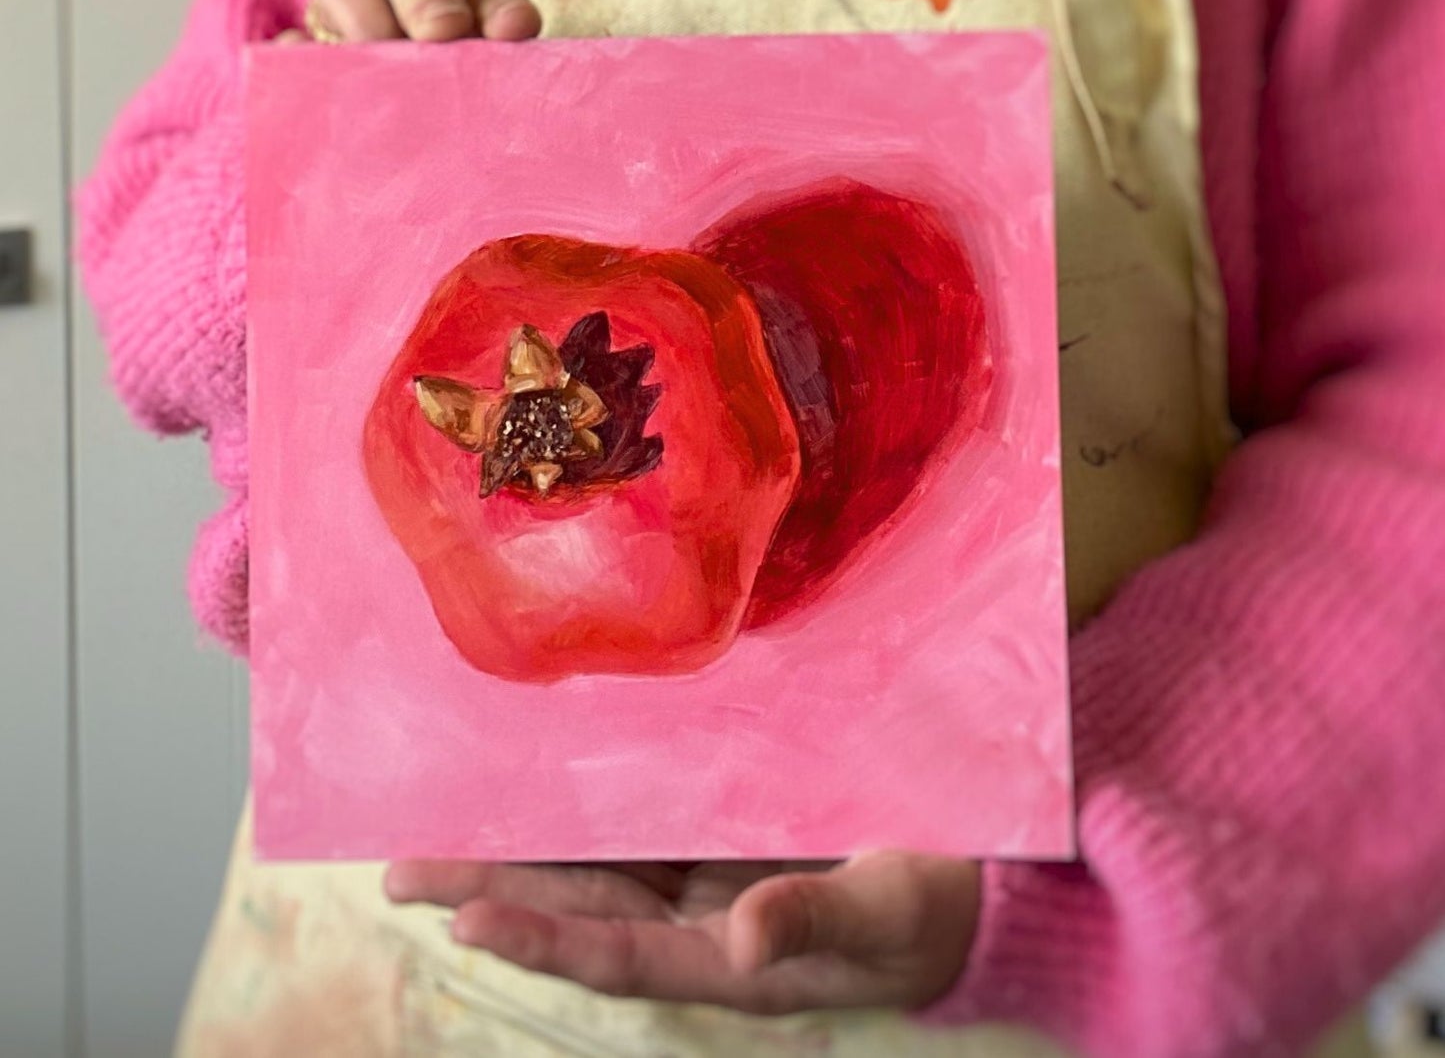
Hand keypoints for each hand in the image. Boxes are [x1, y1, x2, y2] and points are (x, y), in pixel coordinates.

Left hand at [384, 852, 979, 1014]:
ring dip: (522, 855)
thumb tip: (737, 944)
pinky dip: (587, 815)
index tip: (467, 919)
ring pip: (597, 868)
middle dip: (495, 891)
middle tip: (402, 873)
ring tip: (439, 843)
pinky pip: (640, 829)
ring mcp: (706, 879)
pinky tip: (545, 792)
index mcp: (727, 958)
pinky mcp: (724, 838)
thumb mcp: (881, 917)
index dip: (542, 938)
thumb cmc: (931, 909)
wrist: (967, 884)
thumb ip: (809, 922)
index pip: (616, 953)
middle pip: (581, 908)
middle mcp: (698, 922)